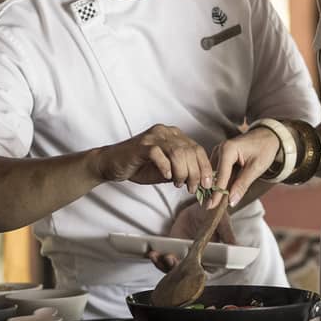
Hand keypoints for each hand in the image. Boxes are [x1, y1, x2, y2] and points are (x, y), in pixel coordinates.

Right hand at [91, 125, 212, 189]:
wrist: (112, 163)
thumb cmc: (140, 167)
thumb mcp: (166, 170)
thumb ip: (182, 172)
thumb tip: (201, 182)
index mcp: (175, 136)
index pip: (198, 149)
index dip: (205, 167)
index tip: (208, 184)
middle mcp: (166, 132)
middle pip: (190, 151)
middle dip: (195, 173)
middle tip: (192, 188)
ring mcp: (153, 137)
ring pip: (178, 153)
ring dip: (182, 172)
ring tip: (178, 184)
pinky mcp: (142, 145)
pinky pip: (159, 154)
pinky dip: (165, 167)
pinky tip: (166, 177)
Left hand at [146, 200, 237, 272]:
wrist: (200, 204)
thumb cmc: (214, 213)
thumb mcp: (222, 221)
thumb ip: (227, 234)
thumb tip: (236, 247)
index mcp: (212, 257)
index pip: (205, 270)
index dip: (196, 271)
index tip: (188, 265)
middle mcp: (197, 259)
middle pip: (186, 272)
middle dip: (175, 269)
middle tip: (170, 260)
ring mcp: (184, 255)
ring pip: (173, 268)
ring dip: (163, 266)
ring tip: (157, 257)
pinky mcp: (172, 249)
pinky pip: (164, 258)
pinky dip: (157, 258)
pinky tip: (152, 253)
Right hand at [209, 126, 281, 207]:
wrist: (269, 136)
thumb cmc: (265, 149)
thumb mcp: (256, 168)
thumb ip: (242, 184)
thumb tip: (232, 200)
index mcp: (228, 149)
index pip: (221, 175)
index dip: (217, 193)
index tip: (212, 206)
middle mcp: (220, 149)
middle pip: (215, 175)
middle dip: (214, 191)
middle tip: (211, 207)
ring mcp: (219, 152)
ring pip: (215, 174)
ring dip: (218, 187)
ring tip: (216, 202)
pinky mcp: (221, 156)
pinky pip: (219, 171)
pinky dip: (222, 181)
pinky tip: (223, 191)